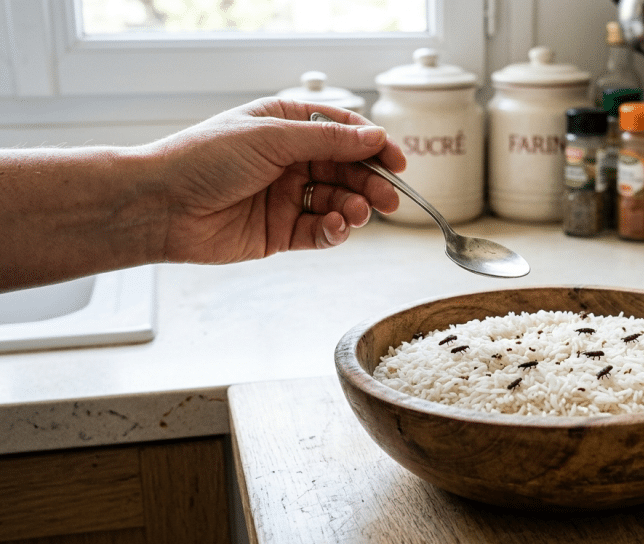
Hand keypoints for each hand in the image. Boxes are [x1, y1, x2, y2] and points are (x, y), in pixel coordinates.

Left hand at [148, 97, 405, 263]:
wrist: (160, 206)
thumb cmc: (204, 159)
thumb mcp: (272, 137)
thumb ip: (328, 141)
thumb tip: (374, 138)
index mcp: (285, 125)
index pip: (342, 132)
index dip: (372, 146)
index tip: (396, 161)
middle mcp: (289, 160)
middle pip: (346, 170)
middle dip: (370, 183)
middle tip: (389, 198)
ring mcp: (285, 196)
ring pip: (337, 202)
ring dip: (353, 208)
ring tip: (356, 214)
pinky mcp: (279, 232)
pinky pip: (318, 232)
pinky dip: (332, 231)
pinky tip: (333, 228)